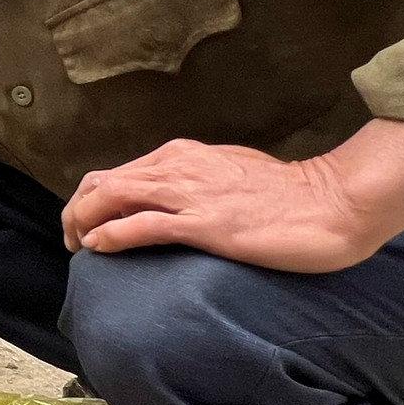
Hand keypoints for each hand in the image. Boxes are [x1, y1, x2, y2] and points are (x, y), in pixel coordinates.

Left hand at [61, 139, 374, 271]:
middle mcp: (176, 167)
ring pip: (111, 198)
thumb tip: (172, 197)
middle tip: (72, 242)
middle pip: (101, 184)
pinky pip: (142, 225)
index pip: (116, 173)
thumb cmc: (287, 195)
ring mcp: (189, 194)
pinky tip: (99, 249)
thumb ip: (195, 180)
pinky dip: (111, 236)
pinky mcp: (204, 223)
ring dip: (83, 224)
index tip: (86, 226)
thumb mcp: (228, 173)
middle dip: (75, 213)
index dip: (90, 200)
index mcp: (180, 155)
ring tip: (78, 248)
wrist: (331, 203)